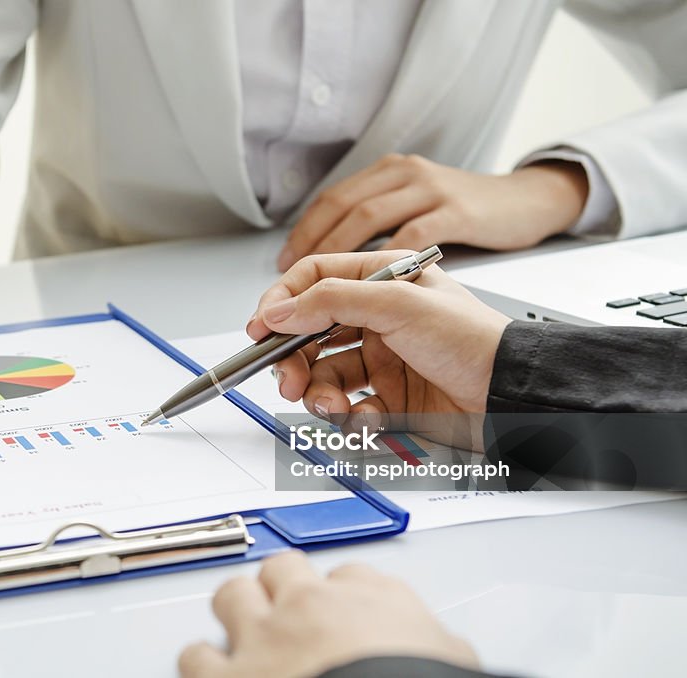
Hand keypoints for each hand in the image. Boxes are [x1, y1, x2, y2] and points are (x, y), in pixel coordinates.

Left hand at [179, 551, 478, 677]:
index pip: (351, 575)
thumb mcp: (451, 657)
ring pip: (233, 595)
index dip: (340, 594)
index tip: (340, 607)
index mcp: (372, 599)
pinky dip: (201, 664)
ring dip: (235, 612)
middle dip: (281, 587)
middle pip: (284, 568)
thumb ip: (432, 640)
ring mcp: (267, 637)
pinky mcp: (231, 675)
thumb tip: (442, 651)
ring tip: (241, 630)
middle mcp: (314, 605)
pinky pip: (197, 656)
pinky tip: (209, 670)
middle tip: (285, 610)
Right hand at [246, 251, 510, 446]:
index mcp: (382, 281)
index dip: (281, 302)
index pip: (314, 281)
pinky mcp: (390, 398)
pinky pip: (350, 408)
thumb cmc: (475, 341)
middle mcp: (378, 318)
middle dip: (293, 359)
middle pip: (310, 334)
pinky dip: (352, 417)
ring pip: (325, 376)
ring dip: (319, 393)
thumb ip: (331, 301)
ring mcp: (383, 359)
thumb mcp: (398, 304)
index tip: (260, 327)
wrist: (513, 397)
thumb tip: (281, 308)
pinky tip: (368, 417)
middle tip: (288, 378)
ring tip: (330, 406)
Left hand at [277, 154, 589, 270]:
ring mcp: (431, 191)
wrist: (530, 204)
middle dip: (310, 244)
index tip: (283, 265)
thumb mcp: (414, 217)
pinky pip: (411, 235)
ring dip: (337, 252)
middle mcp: (405, 177)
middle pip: (342, 206)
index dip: (303, 233)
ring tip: (319, 287)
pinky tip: (369, 288)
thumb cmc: (469, 218)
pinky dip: (385, 261)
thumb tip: (320, 266)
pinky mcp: (457, 212)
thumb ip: (374, 232)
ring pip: (368, 216)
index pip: (332, 200)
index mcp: (389, 175)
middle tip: (290, 280)